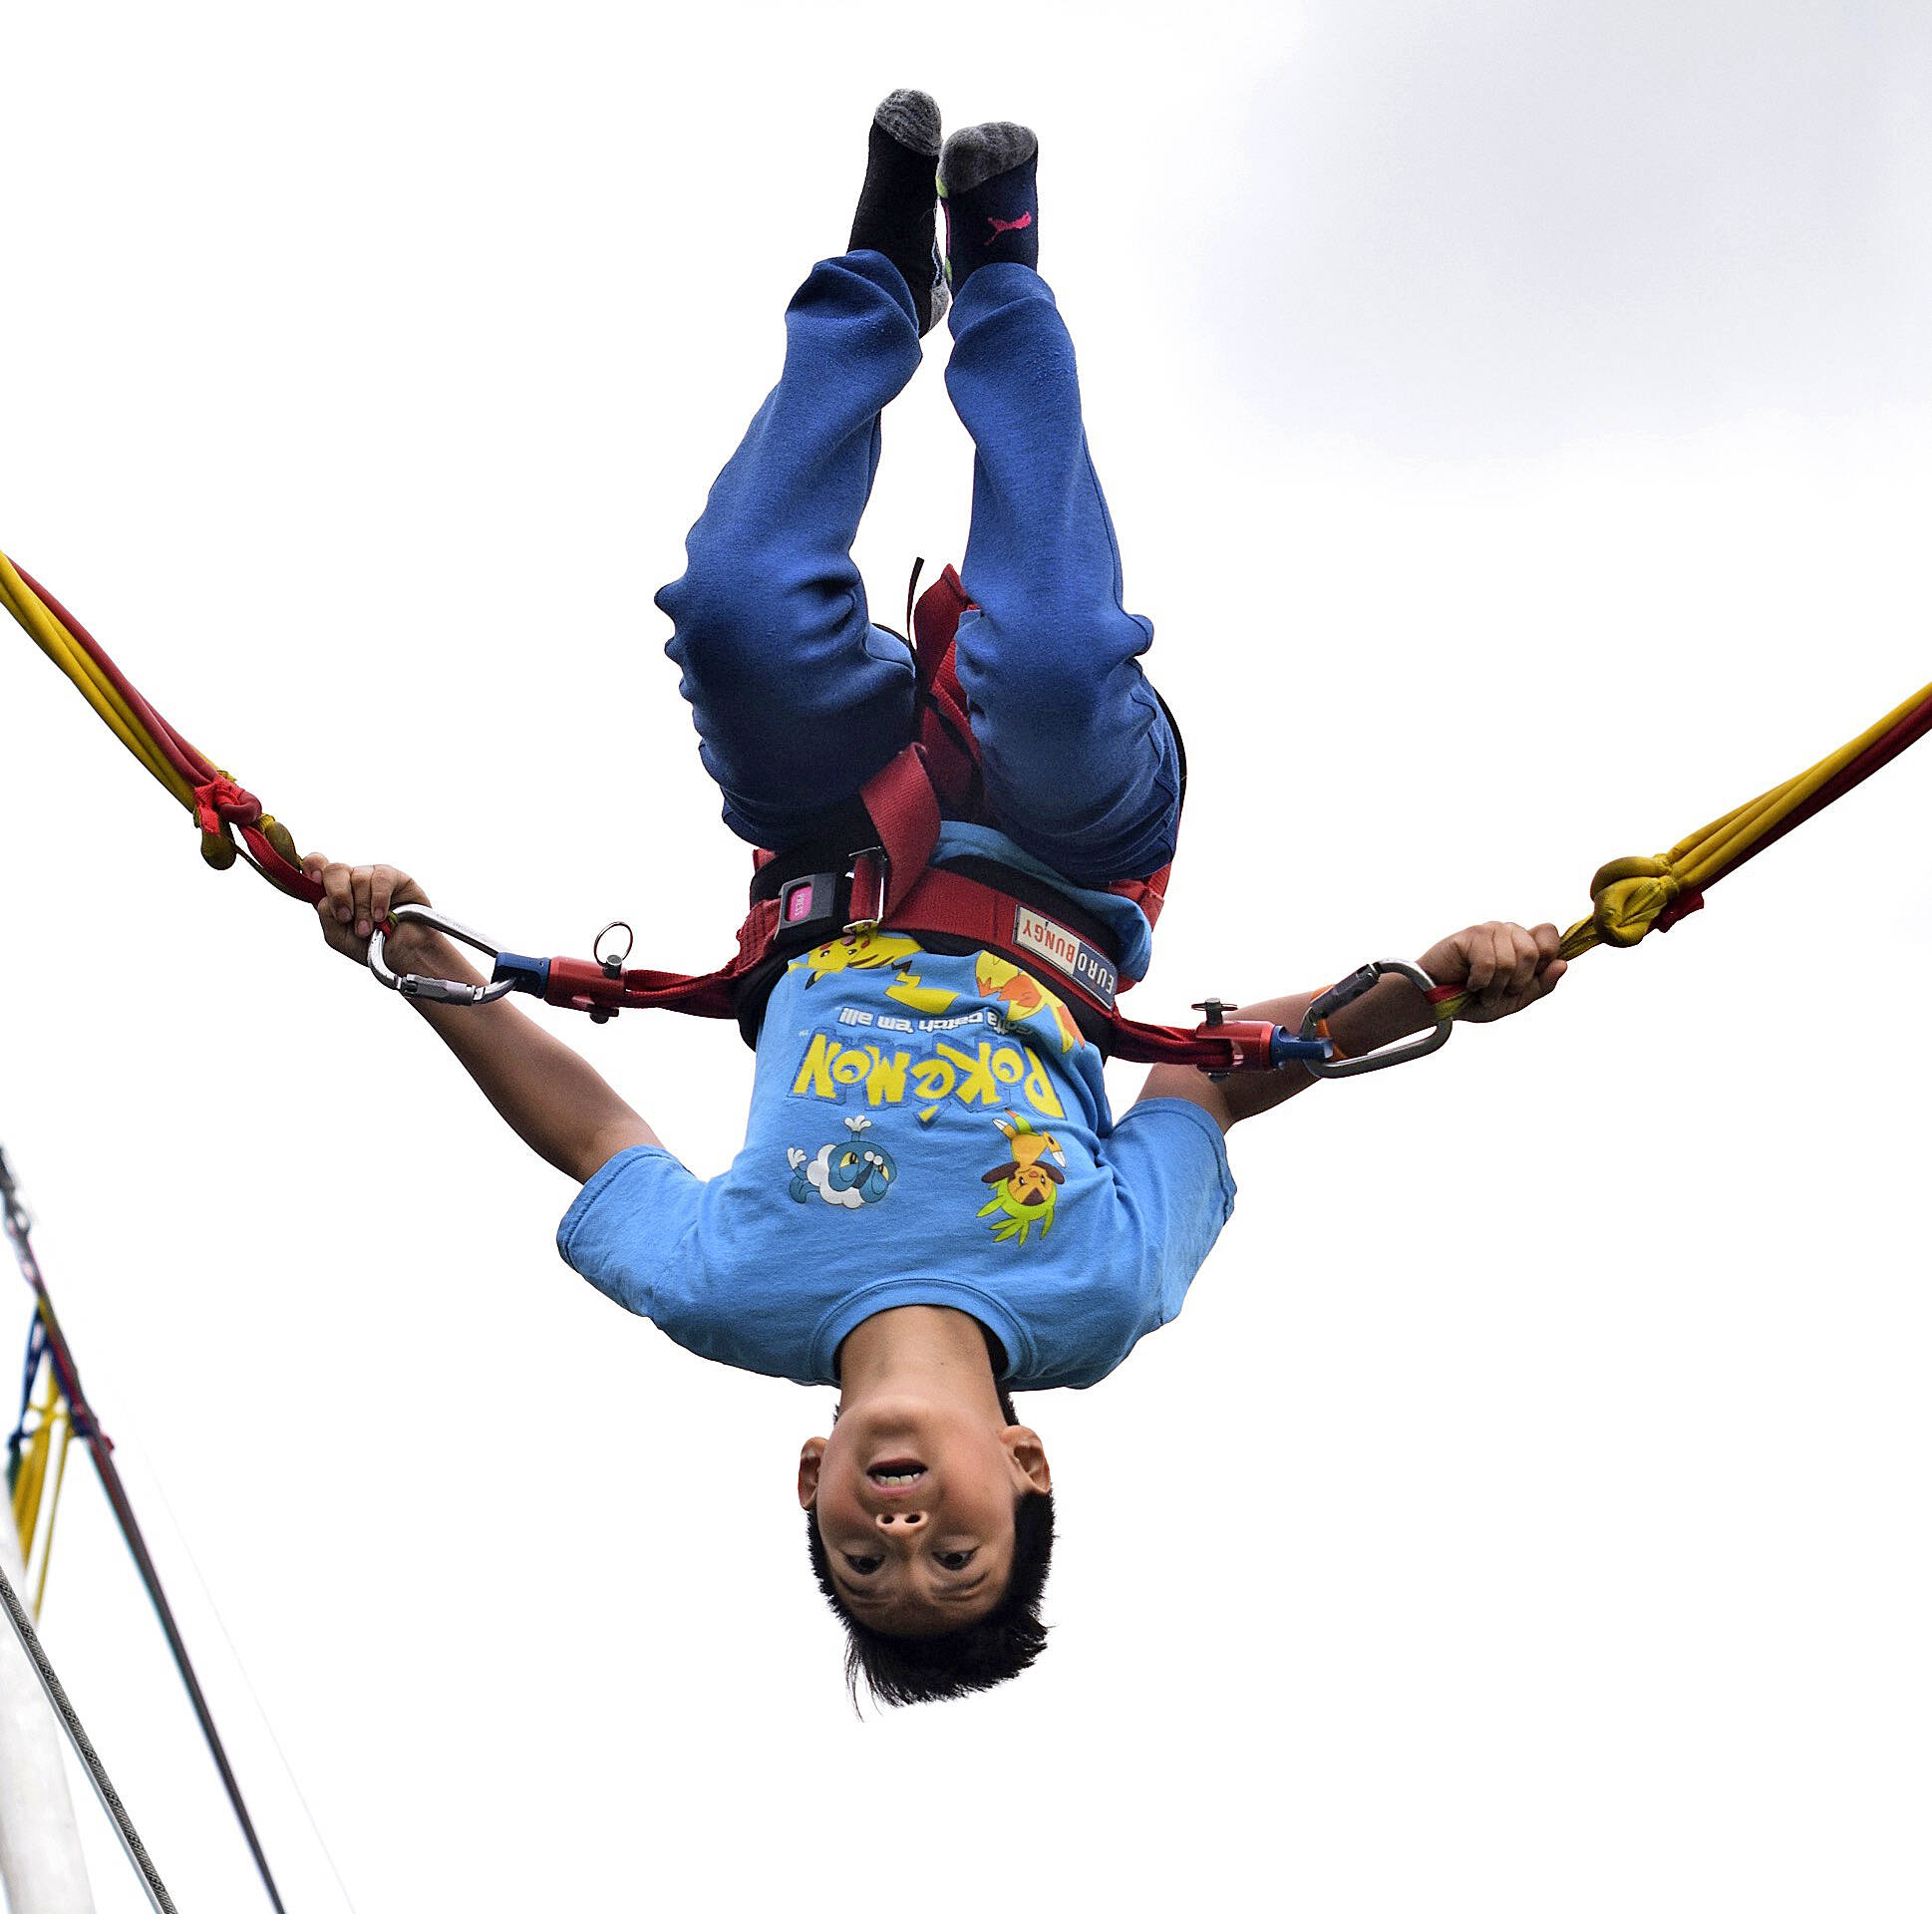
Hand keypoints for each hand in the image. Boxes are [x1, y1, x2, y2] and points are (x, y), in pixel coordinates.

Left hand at [302, 856, 429, 966]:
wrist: (404, 954)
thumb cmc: (371, 945)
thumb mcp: (338, 936)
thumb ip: (326, 915)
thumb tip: (326, 896)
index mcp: (333, 892)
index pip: (317, 865)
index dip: (312, 866)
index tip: (314, 879)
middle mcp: (351, 881)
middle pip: (335, 869)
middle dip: (338, 894)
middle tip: (345, 917)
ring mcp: (373, 877)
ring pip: (358, 877)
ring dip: (362, 908)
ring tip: (368, 928)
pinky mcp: (397, 878)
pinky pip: (381, 878)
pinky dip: (379, 899)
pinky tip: (381, 916)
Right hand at [1419, 920, 1565, 1022]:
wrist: (1439, 1003)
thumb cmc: (1476, 999)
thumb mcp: (1516, 1000)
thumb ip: (1542, 984)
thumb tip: (1563, 964)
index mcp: (1523, 943)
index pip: (1550, 934)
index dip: (1546, 957)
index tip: (1528, 977)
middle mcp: (1508, 932)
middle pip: (1533, 953)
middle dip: (1517, 982)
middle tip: (1499, 991)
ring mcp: (1489, 930)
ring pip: (1510, 961)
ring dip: (1495, 987)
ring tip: (1481, 990)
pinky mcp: (1470, 935)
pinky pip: (1488, 963)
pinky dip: (1479, 982)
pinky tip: (1469, 982)